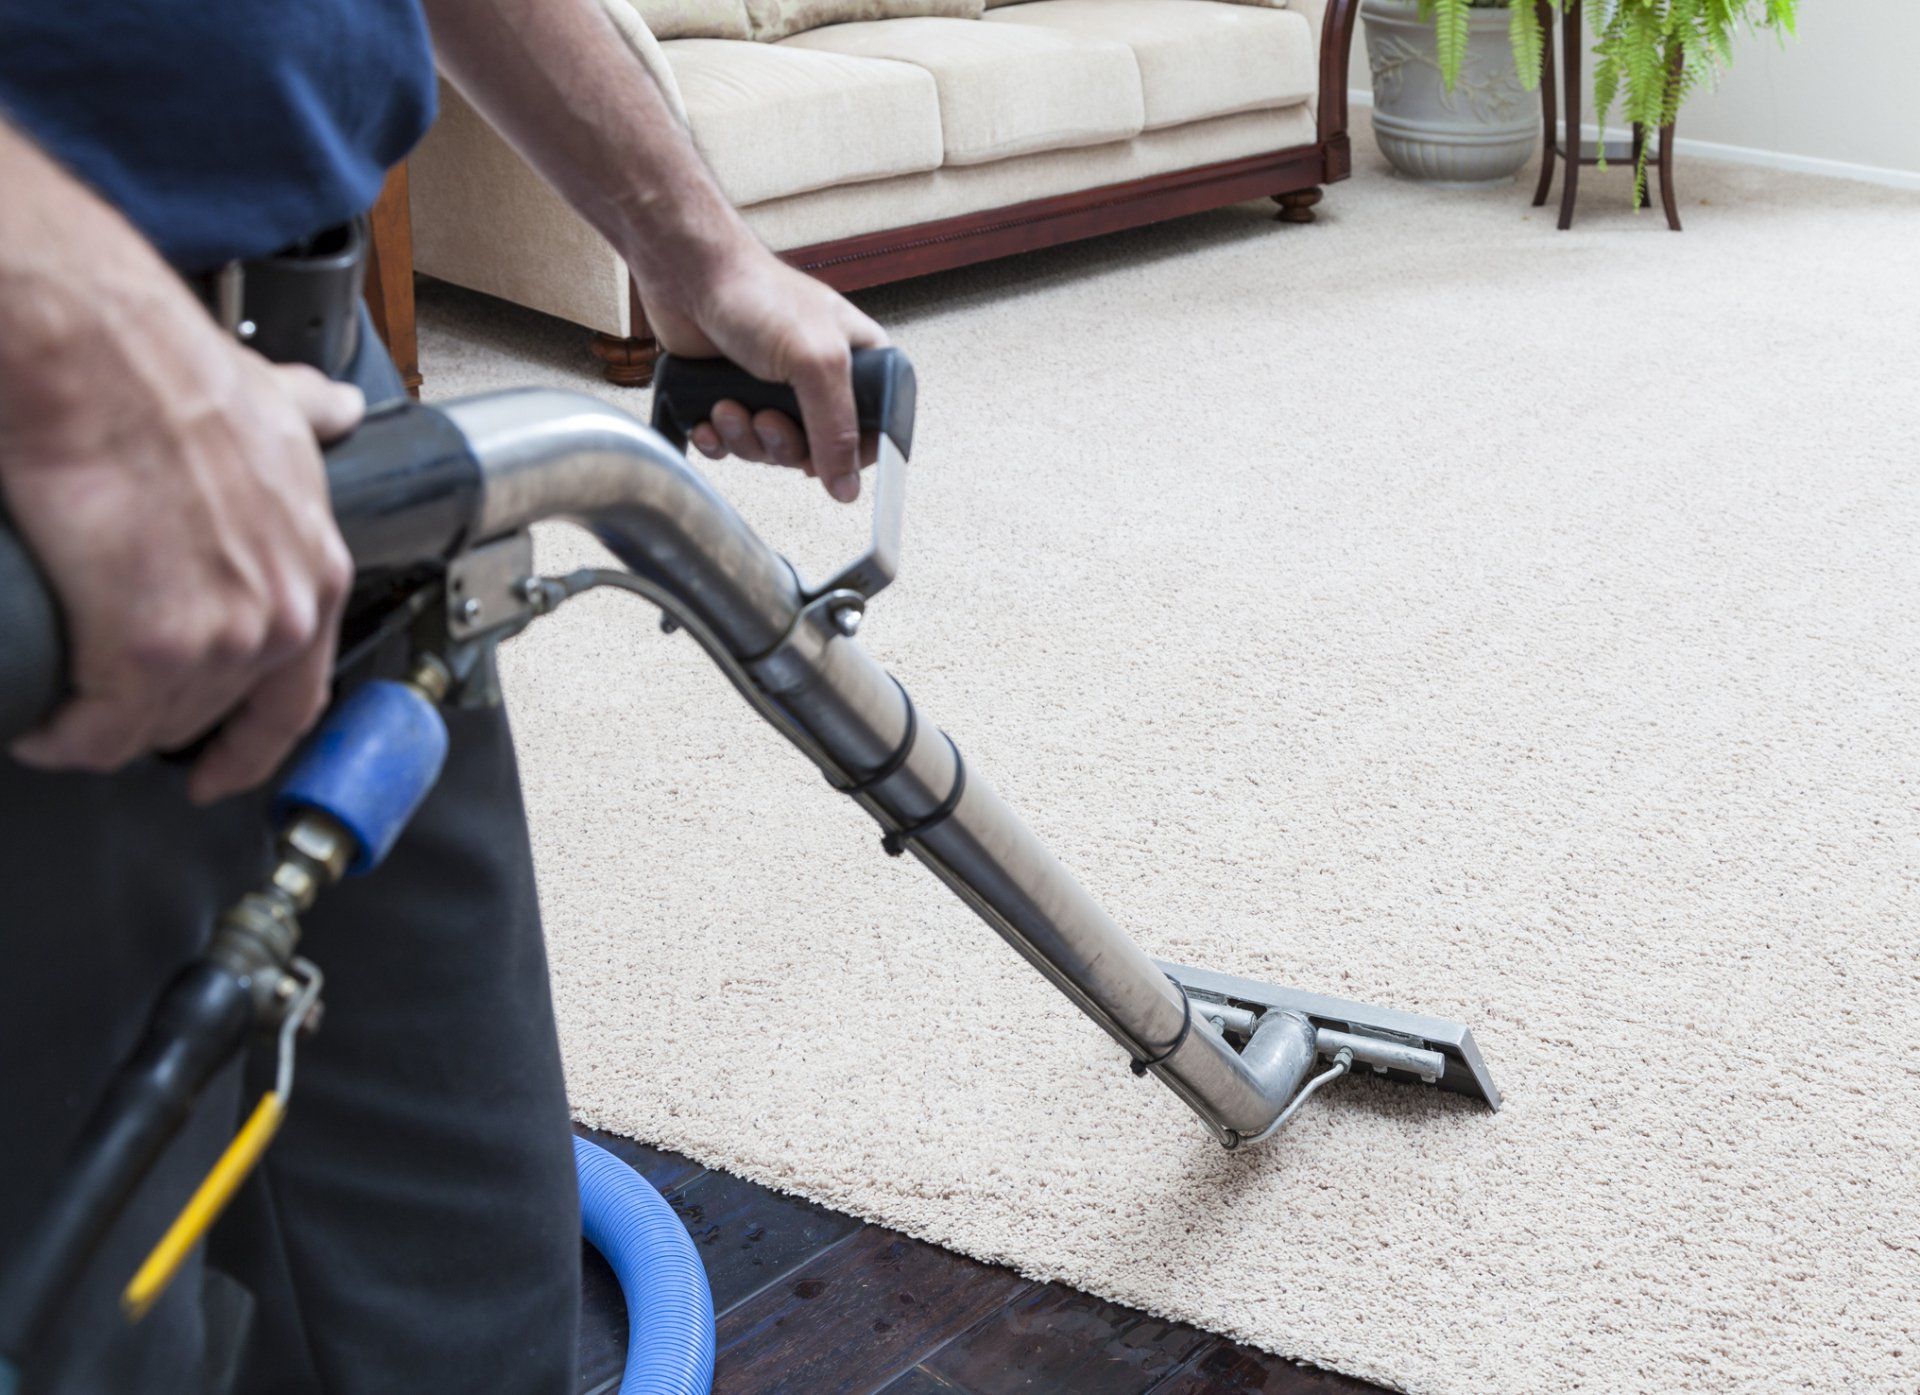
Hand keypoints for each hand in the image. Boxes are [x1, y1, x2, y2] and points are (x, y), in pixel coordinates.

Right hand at [0, 335, 360, 803]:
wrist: (95, 358)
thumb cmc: (168, 374)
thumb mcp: (272, 403)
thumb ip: (308, 416)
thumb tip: (333, 408)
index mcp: (315, 571)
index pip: (296, 698)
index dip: (251, 744)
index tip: (219, 769)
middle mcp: (281, 616)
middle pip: (213, 715)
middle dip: (154, 718)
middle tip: (105, 706)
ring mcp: (220, 641)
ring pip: (151, 727)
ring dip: (101, 729)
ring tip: (61, 708)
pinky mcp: (146, 652)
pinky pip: (97, 732)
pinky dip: (62, 736)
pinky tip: (41, 725)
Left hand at [644, 245, 885, 502]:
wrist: (688, 274)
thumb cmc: (757, 294)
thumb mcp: (816, 361)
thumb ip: (837, 427)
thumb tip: (847, 486)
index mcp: (858, 363)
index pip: (873, 431)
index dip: (849, 456)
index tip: (822, 459)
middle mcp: (819, 379)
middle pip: (816, 450)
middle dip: (782, 444)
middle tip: (765, 418)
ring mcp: (775, 390)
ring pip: (771, 450)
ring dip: (745, 438)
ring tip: (728, 406)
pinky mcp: (733, 397)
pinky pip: (733, 444)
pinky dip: (719, 439)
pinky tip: (709, 418)